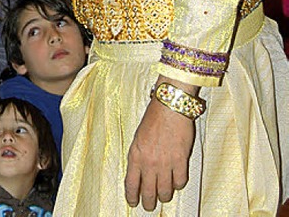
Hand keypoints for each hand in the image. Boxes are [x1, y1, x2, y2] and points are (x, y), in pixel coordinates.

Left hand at [125, 81, 195, 210]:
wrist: (169, 107)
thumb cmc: (153, 119)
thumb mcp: (138, 138)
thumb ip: (138, 156)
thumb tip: (140, 173)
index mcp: (135, 155)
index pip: (131, 184)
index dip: (132, 197)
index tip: (133, 203)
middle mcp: (149, 162)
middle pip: (148, 193)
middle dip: (149, 203)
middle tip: (149, 205)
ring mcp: (165, 163)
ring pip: (165, 192)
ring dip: (164, 196)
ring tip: (164, 195)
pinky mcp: (180, 161)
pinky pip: (180, 182)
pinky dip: (178, 184)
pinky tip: (176, 180)